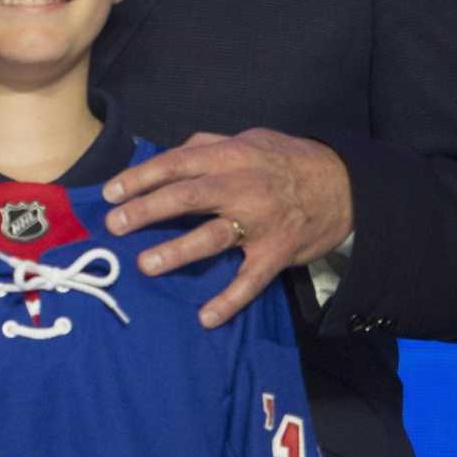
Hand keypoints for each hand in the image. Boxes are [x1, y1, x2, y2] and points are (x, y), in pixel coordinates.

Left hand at [102, 128, 352, 328]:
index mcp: (229, 157)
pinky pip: (249, 281)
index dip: (139, 178)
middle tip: (115, 225)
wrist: (347, 186)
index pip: (175, 165)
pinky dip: (228, 301)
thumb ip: (206, 145)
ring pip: (211, 238)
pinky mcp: (276, 254)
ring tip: (145, 265)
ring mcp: (259, 224)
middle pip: (185, 198)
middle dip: (146, 211)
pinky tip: (206, 317)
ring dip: (176, 252)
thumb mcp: (249, 139)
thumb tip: (168, 154)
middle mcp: (241, 188)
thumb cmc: (288, 160)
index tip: (110, 193)